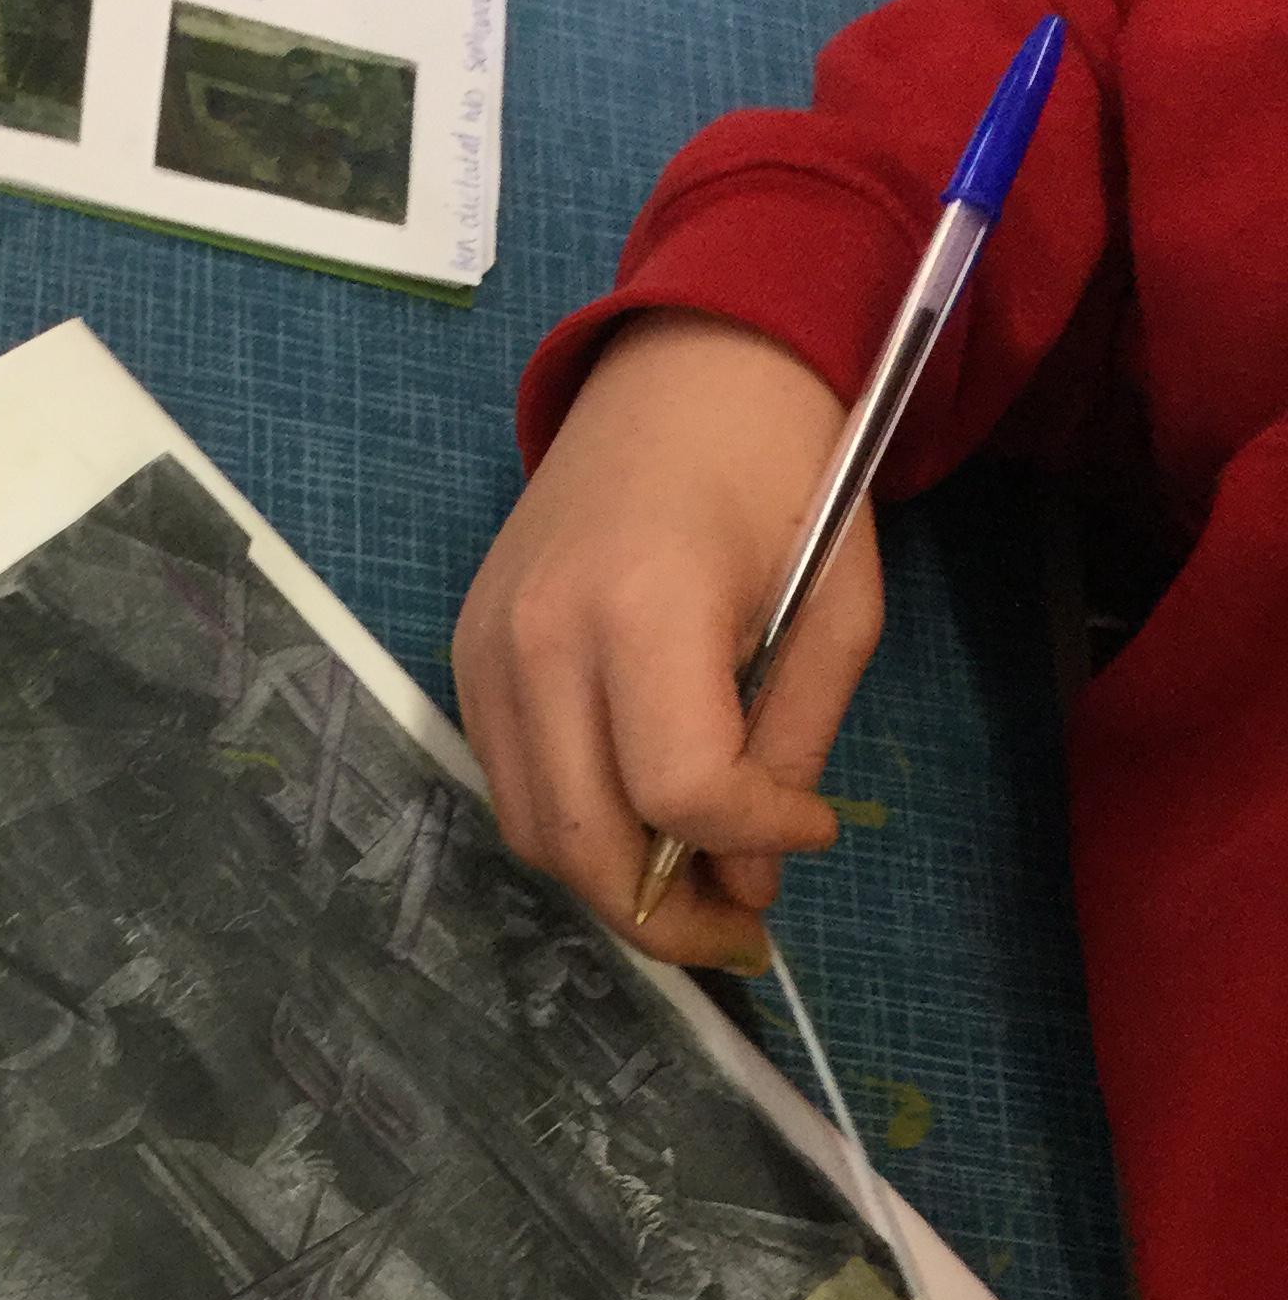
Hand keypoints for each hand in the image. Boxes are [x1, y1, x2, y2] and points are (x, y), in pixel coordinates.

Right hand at [452, 312, 879, 969]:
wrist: (682, 367)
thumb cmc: (781, 471)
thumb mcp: (835, 607)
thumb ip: (792, 748)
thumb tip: (750, 882)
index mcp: (643, 608)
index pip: (679, 791)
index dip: (753, 838)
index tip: (813, 827)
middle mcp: (540, 638)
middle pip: (584, 844)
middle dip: (669, 916)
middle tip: (741, 932)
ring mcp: (486, 649)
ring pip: (532, 833)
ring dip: (614, 885)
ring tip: (694, 883)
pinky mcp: (464, 653)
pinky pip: (509, 783)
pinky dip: (572, 825)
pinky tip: (638, 815)